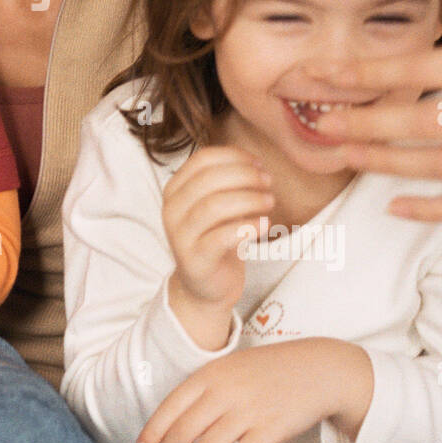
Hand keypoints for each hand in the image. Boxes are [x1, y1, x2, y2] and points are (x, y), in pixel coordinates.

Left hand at [135, 339, 372, 442]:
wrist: (316, 369)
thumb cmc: (268, 369)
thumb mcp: (230, 366)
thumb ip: (205, 387)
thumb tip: (176, 418)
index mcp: (211, 373)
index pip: (172, 405)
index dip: (154, 430)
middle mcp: (225, 392)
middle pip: (185, 430)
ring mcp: (248, 412)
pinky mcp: (269, 431)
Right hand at [161, 145, 273, 338]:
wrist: (205, 285)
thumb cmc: (215, 237)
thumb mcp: (217, 204)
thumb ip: (227, 181)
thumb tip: (254, 162)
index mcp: (175, 188)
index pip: (203, 159)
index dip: (234, 157)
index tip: (259, 163)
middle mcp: (171, 209)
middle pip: (209, 179)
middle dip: (245, 176)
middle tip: (268, 182)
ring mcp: (180, 235)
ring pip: (214, 206)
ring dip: (249, 199)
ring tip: (270, 202)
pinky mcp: (195, 259)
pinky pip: (221, 237)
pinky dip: (248, 227)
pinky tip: (265, 224)